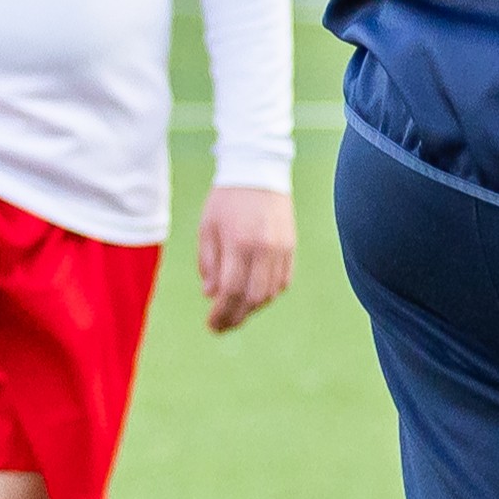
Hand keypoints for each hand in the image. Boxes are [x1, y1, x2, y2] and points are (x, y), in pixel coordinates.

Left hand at [197, 184, 294, 332]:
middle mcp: (263, 249)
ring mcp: (281, 249)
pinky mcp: (291, 247)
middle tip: (222, 327)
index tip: (211, 325)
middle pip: (253, 298)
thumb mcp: (207, 228)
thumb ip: (208, 263)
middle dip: (236, 317)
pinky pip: (282, 282)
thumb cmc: (226, 200)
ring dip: (252, 308)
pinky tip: (253, 297)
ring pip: (269, 293)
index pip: (230, 290)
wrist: (259, 171)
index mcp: (239, 243)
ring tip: (235, 313)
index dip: (221, 313)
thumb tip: (211, 296)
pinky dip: (268, 295)